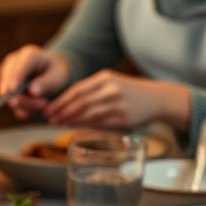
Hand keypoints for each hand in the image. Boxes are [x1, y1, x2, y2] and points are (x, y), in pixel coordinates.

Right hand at [0, 45, 71, 119]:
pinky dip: (23, 108)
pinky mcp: (5, 88)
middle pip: (9, 83)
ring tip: (44, 104)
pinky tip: (36, 107)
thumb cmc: (57, 72)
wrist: (52, 74)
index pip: (18, 68)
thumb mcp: (59, 76)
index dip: (14, 78)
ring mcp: (6, 75)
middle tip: (44, 104)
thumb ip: (47, 83)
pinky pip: (10, 103)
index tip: (13, 89)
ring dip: (25, 105)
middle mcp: (13, 63)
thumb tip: (32, 91)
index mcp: (28, 55)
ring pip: (7, 95)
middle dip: (24, 98)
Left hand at [43, 69, 189, 129]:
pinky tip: (75, 127)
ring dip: (71, 120)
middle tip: (50, 119)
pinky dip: (85, 126)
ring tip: (59, 124)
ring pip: (88, 114)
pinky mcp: (123, 119)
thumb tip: (64, 107)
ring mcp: (118, 105)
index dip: (61, 101)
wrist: (156, 98)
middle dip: (62, 112)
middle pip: (80, 102)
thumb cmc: (127, 91)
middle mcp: (111, 89)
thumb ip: (90, 92)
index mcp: (105, 78)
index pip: (77, 90)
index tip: (49, 108)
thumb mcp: (109, 83)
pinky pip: (99, 124)